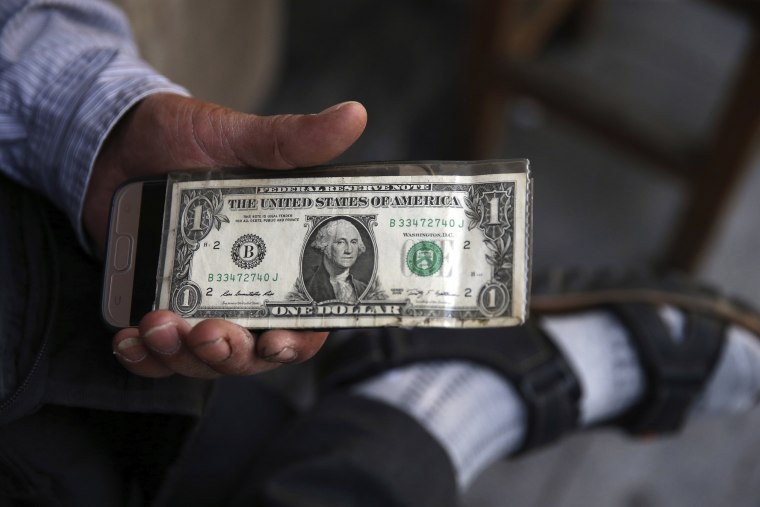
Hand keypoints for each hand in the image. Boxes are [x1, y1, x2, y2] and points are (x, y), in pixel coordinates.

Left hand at [87, 93, 366, 377]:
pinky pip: (154, 353)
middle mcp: (244, 292)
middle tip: (210, 334)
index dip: (297, 341)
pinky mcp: (155, 306)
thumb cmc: (194, 140)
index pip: (303, 319)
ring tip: (159, 327)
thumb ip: (296, 140)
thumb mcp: (243, 139)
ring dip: (184, 357)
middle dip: (231, 354)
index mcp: (280, 261)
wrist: (122, 138)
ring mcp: (198, 304)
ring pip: (202, 360)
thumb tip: (355, 114)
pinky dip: (144, 357)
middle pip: (251, 352)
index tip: (278, 341)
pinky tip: (131, 341)